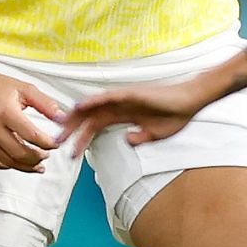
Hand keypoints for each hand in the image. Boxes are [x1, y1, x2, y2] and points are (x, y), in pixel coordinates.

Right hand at [0, 70, 65, 172]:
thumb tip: (62, 119)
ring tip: (36, 163)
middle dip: (38, 158)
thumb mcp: (25, 89)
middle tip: (46, 155)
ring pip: (7, 162)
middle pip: (20, 153)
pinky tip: (17, 163)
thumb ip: (46, 104)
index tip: (55, 144)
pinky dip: (8, 165)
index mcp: (5, 112)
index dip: (48, 144)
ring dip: (25, 166)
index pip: (32, 136)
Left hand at [61, 79, 215, 151]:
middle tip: (55, 142)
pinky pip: (107, 97)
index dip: (81, 139)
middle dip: (71, 129)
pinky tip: (80, 106)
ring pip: (93, 107)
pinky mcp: (130, 93)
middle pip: (88, 117)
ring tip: (61, 126)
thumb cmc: (175, 116)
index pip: (95, 127)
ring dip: (76, 116)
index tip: (69, 153)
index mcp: (122, 115)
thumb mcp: (153, 134)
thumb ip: (139, 138)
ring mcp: (123, 98)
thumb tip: (127, 140)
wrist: (191, 102)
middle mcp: (118, 105)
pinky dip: (92, 101)